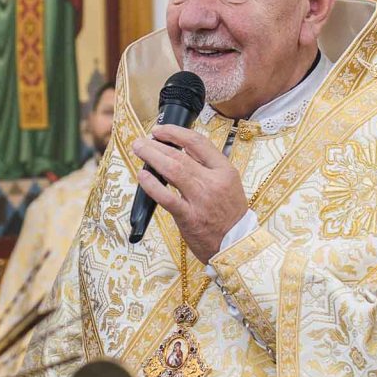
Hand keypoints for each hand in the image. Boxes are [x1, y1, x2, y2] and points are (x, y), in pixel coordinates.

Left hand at [134, 126, 249, 260]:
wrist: (236, 245)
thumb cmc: (229, 215)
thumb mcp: (228, 184)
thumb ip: (208, 166)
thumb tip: (181, 148)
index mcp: (225, 171)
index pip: (198, 143)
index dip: (176, 133)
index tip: (160, 131)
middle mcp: (213, 182)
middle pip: (181, 155)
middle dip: (157, 144)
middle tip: (142, 141)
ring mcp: (201, 200)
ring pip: (173, 171)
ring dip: (152, 157)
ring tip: (139, 150)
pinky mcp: (189, 217)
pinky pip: (167, 198)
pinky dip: (152, 185)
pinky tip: (143, 176)